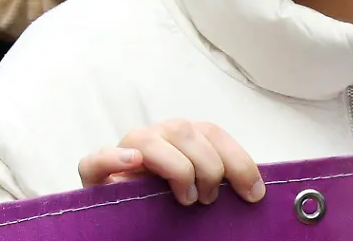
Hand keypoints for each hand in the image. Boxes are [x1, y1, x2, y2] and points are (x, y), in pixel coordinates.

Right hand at [78, 120, 264, 205]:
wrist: (133, 221)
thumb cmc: (172, 205)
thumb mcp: (205, 189)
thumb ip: (222, 179)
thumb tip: (257, 191)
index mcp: (180, 137)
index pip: (210, 131)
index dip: (237, 160)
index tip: (254, 194)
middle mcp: (153, 137)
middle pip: (184, 131)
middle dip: (208, 168)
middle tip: (209, 200)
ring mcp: (123, 151)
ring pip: (147, 140)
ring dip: (176, 169)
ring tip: (186, 198)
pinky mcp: (95, 174)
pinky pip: (96, 159)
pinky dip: (114, 158)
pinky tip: (133, 163)